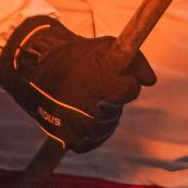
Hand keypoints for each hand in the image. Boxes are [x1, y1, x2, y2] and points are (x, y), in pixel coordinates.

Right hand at [0, 16, 156, 152]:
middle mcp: (91, 109)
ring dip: (102, 115)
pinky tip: (84, 117)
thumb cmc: (75, 57)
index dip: (125, 81)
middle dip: (111, 99)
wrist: (37, 69)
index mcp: (103, 84)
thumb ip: (135, 61)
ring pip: (105, 127)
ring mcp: (79, 127)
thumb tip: (151, 80)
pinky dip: (92, 131)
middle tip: (94, 87)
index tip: (114, 75)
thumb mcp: (107, 47)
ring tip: (86, 99)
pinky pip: (92, 141)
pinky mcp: (70, 140)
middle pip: (115, 110)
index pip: (131, 89)